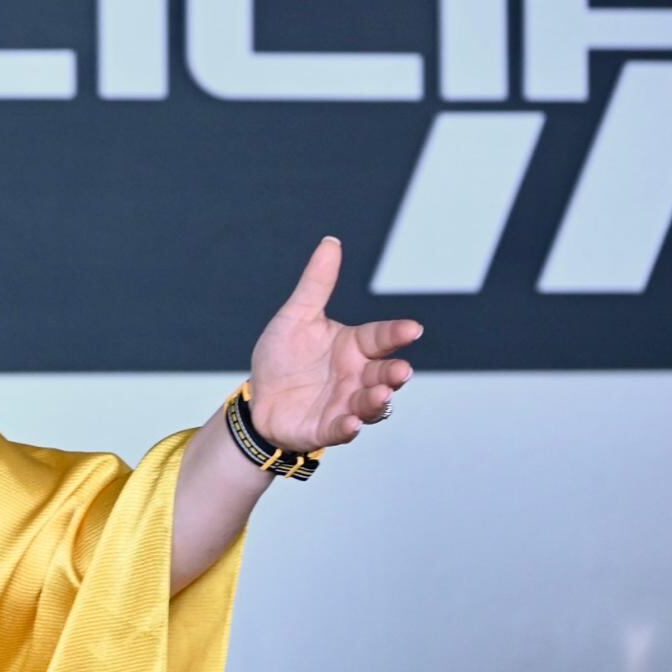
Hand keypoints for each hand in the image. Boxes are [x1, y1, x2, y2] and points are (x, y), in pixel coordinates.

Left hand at [248, 237, 420, 452]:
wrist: (258, 398)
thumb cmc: (283, 357)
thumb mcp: (296, 317)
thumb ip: (317, 284)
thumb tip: (331, 242)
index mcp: (353, 346)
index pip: (380, 337)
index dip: (396, 333)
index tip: (413, 328)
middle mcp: (356, 376)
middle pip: (383, 373)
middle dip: (394, 373)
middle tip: (401, 370)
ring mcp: (345, 404)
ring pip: (370, 404)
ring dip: (377, 401)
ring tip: (379, 395)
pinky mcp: (327, 428)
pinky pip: (342, 429)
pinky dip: (348, 427)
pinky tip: (350, 422)